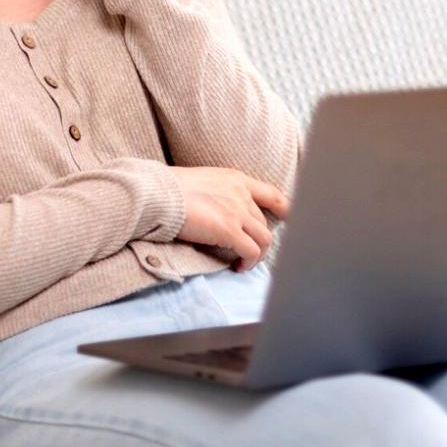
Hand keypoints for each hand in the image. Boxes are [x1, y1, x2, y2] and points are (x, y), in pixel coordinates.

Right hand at [165, 166, 290, 271]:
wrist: (158, 193)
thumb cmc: (168, 188)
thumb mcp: (201, 181)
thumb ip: (215, 192)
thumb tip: (212, 209)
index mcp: (235, 179)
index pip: (271, 193)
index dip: (284, 208)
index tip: (288, 218)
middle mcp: (241, 194)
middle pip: (264, 222)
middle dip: (259, 240)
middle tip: (246, 252)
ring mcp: (237, 212)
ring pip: (264, 239)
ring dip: (257, 255)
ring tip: (244, 264)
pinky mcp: (229, 230)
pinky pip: (251, 251)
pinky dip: (248, 262)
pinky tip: (238, 267)